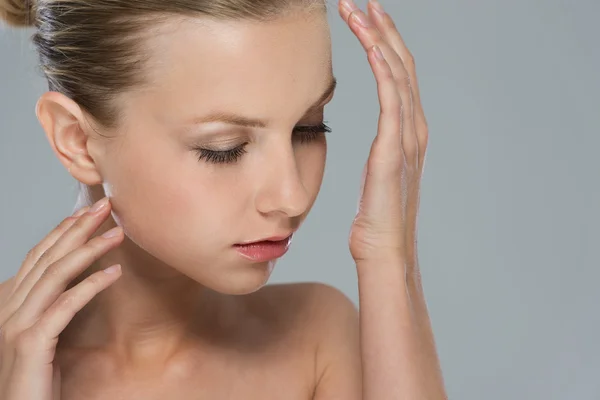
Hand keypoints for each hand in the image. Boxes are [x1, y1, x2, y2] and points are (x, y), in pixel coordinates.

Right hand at [0, 197, 122, 399]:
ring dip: (89, 249)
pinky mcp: (33, 342)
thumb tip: (77, 278)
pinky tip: (115, 273)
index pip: (38, 256)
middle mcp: (9, 308)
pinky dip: (91, 285)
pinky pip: (66, 305)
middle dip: (78, 228)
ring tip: (117, 233)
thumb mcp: (44, 333)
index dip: (63, 231)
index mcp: (11, 302)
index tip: (88, 211)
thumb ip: (52, 304)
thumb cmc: (36, 376)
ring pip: (56, 275)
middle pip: (48, 258)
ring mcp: (17, 324)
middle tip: (106, 207)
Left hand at [342, 0, 427, 267]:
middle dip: (382, 29)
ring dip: (379, 40)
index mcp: (407, 133)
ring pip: (396, 76)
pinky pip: (391, 101)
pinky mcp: (393, 150)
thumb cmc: (375, 219)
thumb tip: (375, 145)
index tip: (366, 17)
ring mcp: (407, 138)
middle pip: (400, 66)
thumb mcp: (377, 175)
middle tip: (363, 1)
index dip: (384, 43)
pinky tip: (371, 46)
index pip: (398, 76)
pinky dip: (383, 70)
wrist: (384, 250)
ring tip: (360, 10)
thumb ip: (380, 152)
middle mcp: (413, 129)